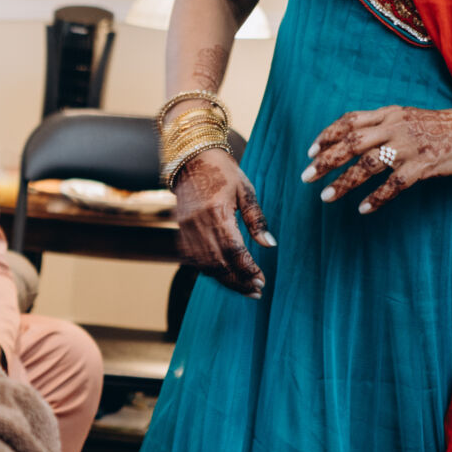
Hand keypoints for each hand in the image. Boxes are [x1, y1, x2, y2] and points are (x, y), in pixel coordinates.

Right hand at [173, 147, 274, 296]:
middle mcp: (198, 224)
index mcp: (217, 213)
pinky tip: (223, 275)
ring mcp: (187, 229)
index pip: (234, 250)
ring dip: (224, 280)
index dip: (248, 269)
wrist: (191, 159)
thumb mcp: (246, 191)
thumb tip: (269, 245)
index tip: (261, 280)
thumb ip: (256, 219)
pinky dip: (209, 271)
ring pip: (205, 266)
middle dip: (238, 281)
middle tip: (256, 291)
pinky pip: (194, 259)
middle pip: (218, 264)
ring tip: (243, 288)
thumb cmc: (223, 172)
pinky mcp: (181, 231)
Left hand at [303, 105, 451, 215]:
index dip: (327, 136)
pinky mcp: (423, 166)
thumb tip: (348, 135)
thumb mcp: (405, 116)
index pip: (349, 121)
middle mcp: (395, 128)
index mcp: (388, 114)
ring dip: (344, 182)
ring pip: (368, 165)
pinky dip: (377, 198)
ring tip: (326, 197)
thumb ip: (379, 123)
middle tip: (306, 177)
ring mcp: (409, 147)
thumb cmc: (437, 126)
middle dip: (326, 161)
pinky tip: (364, 209)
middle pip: (352, 143)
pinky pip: (394, 185)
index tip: (310, 152)